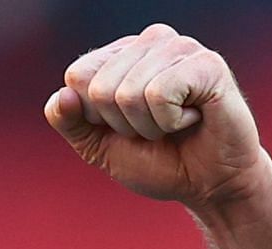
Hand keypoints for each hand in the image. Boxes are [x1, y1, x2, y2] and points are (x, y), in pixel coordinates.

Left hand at [45, 24, 271, 208]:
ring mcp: (180, 47)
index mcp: (122, 55)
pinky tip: (192, 118)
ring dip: (148, 126)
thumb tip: (63, 95)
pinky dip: (169, 121)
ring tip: (174, 125)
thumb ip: (70, 123)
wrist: (208, 184)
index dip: (94, 117)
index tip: (125, 127)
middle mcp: (151, 41)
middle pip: (99, 88)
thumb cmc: (158, 161)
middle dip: (122, 125)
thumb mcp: (99, 147)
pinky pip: (158, 95)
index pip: (77, 76)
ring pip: (128, 93)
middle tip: (155, 129)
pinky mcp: (206, 63)